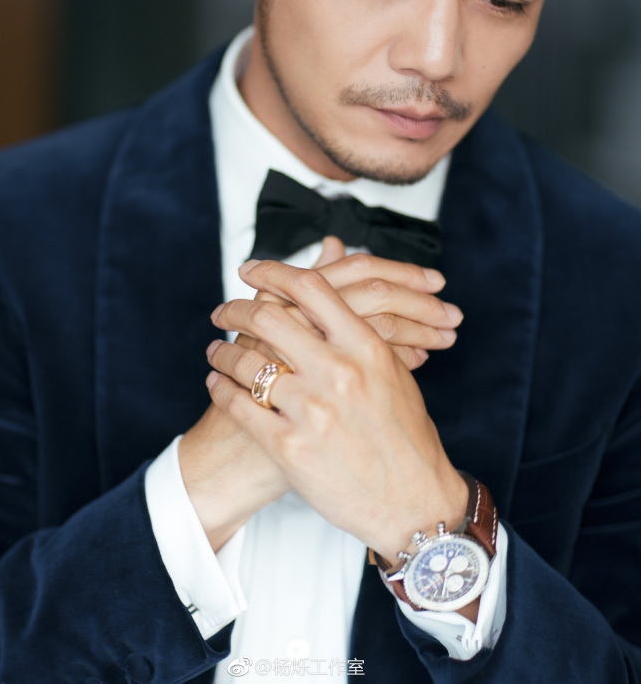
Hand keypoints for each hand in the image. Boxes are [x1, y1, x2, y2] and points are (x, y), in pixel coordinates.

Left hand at [207, 259, 467, 564]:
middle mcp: (338, 372)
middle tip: (222, 311)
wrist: (415, 502)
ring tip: (216, 351)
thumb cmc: (406, 435)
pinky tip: (218, 384)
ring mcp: (312, 411)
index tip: (251, 270)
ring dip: (223, 352)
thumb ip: (360, 324)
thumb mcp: (390, 371)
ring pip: (246, 362)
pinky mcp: (290, 448)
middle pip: (268, 317)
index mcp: (366, 347)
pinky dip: (221, 389)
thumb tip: (342, 283)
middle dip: (235, 309)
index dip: (273, 271)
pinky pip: (239, 406)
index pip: (311, 288)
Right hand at [238, 236, 461, 371]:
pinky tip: (422, 358)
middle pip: (378, 292)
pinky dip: (408, 355)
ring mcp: (320, 356)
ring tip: (447, 334)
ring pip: (387, 324)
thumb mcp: (276, 330)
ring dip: (424, 327)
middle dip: (423, 300)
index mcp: (295, 299)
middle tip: (451, 311)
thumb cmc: (261, 386)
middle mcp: (308, 320)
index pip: (359, 267)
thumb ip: (312, 287)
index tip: (435, 279)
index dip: (402, 269)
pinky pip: (384, 363)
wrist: (242, 451)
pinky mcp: (330, 389)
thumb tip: (334, 243)